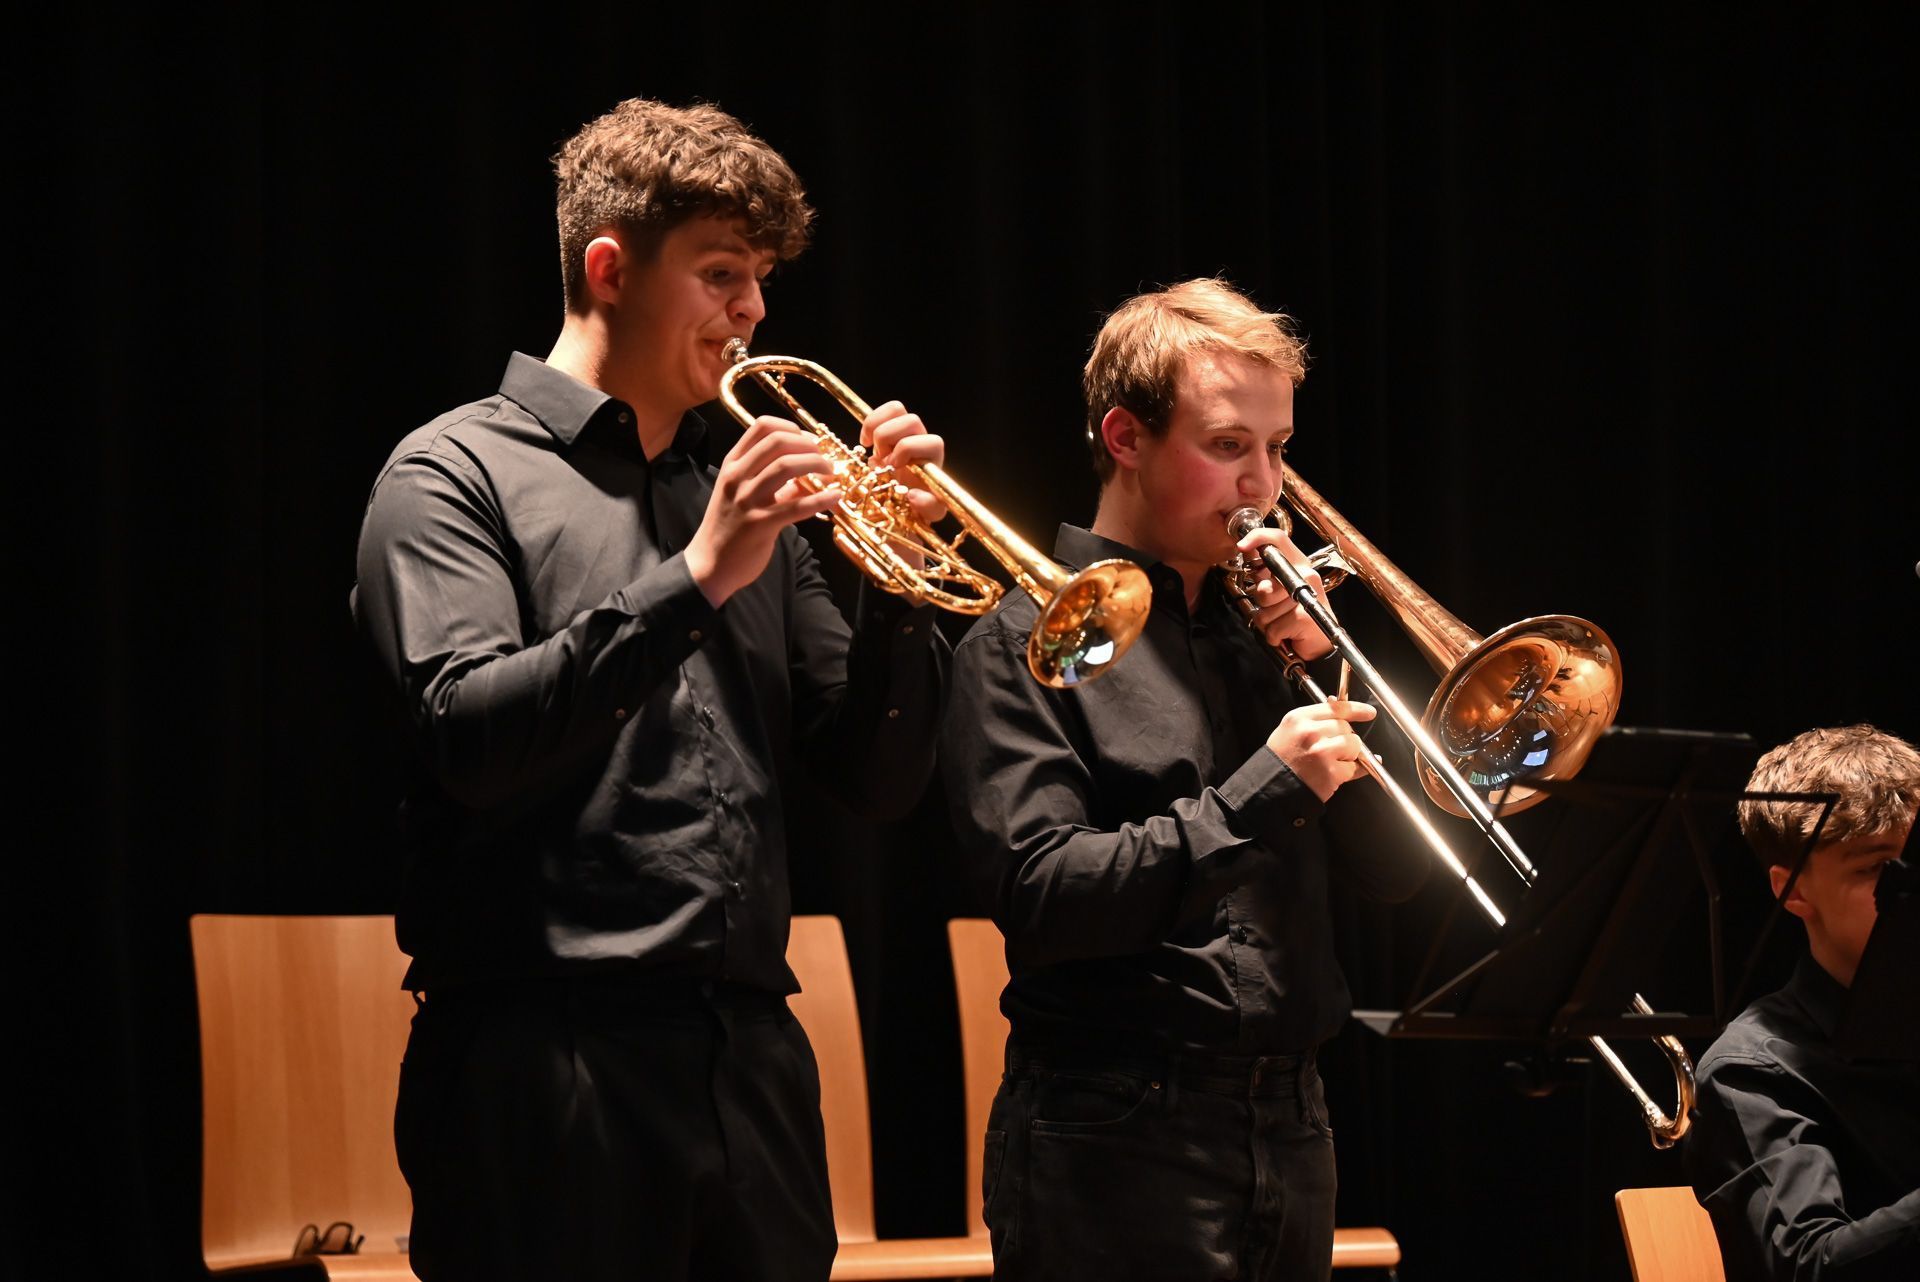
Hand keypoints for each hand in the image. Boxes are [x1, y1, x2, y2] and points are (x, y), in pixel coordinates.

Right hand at [684, 415, 839, 606]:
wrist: (709, 565)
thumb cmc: (729, 527)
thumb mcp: (743, 496)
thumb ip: (774, 483)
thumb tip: (808, 475)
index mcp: (733, 464)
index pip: (762, 426)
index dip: (791, 427)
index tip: (808, 441)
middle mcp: (737, 477)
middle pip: (777, 441)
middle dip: (809, 445)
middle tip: (824, 458)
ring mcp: (746, 500)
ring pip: (786, 466)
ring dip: (816, 465)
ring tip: (830, 473)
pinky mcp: (760, 524)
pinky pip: (796, 506)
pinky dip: (821, 499)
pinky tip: (835, 497)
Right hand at [861, 400, 947, 524]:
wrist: (901, 498)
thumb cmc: (918, 503)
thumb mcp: (928, 512)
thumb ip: (928, 507)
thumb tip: (915, 495)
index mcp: (933, 458)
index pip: (932, 441)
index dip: (908, 449)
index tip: (893, 466)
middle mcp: (922, 440)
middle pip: (911, 420)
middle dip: (889, 439)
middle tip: (881, 461)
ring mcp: (905, 432)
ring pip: (896, 409)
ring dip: (878, 429)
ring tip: (873, 450)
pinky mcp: (889, 428)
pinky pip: (881, 412)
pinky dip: (869, 423)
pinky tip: (865, 442)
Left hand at [1235, 526, 1332, 659]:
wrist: (1320, 642)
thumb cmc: (1296, 616)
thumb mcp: (1277, 590)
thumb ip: (1263, 573)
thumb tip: (1244, 549)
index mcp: (1298, 564)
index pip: (1278, 539)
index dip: (1257, 538)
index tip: (1242, 545)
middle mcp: (1306, 575)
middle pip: (1263, 587)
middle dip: (1262, 604)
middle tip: (1276, 609)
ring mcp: (1306, 595)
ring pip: (1265, 612)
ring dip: (1268, 624)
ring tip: (1283, 623)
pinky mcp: (1303, 617)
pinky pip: (1272, 629)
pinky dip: (1274, 636)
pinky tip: (1287, 634)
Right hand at [1267, 698, 1376, 801]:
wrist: (1272, 786)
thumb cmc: (1282, 759)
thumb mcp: (1291, 729)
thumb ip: (1315, 718)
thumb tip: (1337, 703)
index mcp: (1300, 718)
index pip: (1336, 707)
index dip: (1356, 709)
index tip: (1368, 712)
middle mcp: (1311, 732)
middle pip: (1346, 727)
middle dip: (1345, 738)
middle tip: (1330, 750)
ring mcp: (1322, 752)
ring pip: (1354, 745)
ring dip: (1348, 755)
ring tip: (1329, 762)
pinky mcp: (1331, 772)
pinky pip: (1354, 767)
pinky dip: (1349, 772)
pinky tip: (1335, 773)